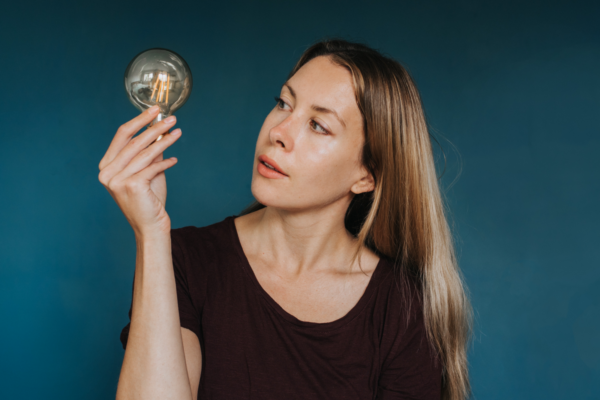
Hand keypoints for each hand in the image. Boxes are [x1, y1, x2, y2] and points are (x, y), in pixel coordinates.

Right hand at [98, 106, 181, 237]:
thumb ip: (150, 152)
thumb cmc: (149, 199)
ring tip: (178, 133)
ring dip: (165, 141)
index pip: (122, 135)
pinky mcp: (131, 186)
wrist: (151, 226)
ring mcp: (117, 180)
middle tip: (172, 119)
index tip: (155, 111)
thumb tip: (160, 129)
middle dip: (155, 128)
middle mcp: (107, 172)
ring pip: (145, 153)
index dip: (139, 121)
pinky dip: (166, 162)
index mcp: (107, 166)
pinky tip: (174, 160)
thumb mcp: (148, 171)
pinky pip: (153, 167)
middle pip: (134, 141)